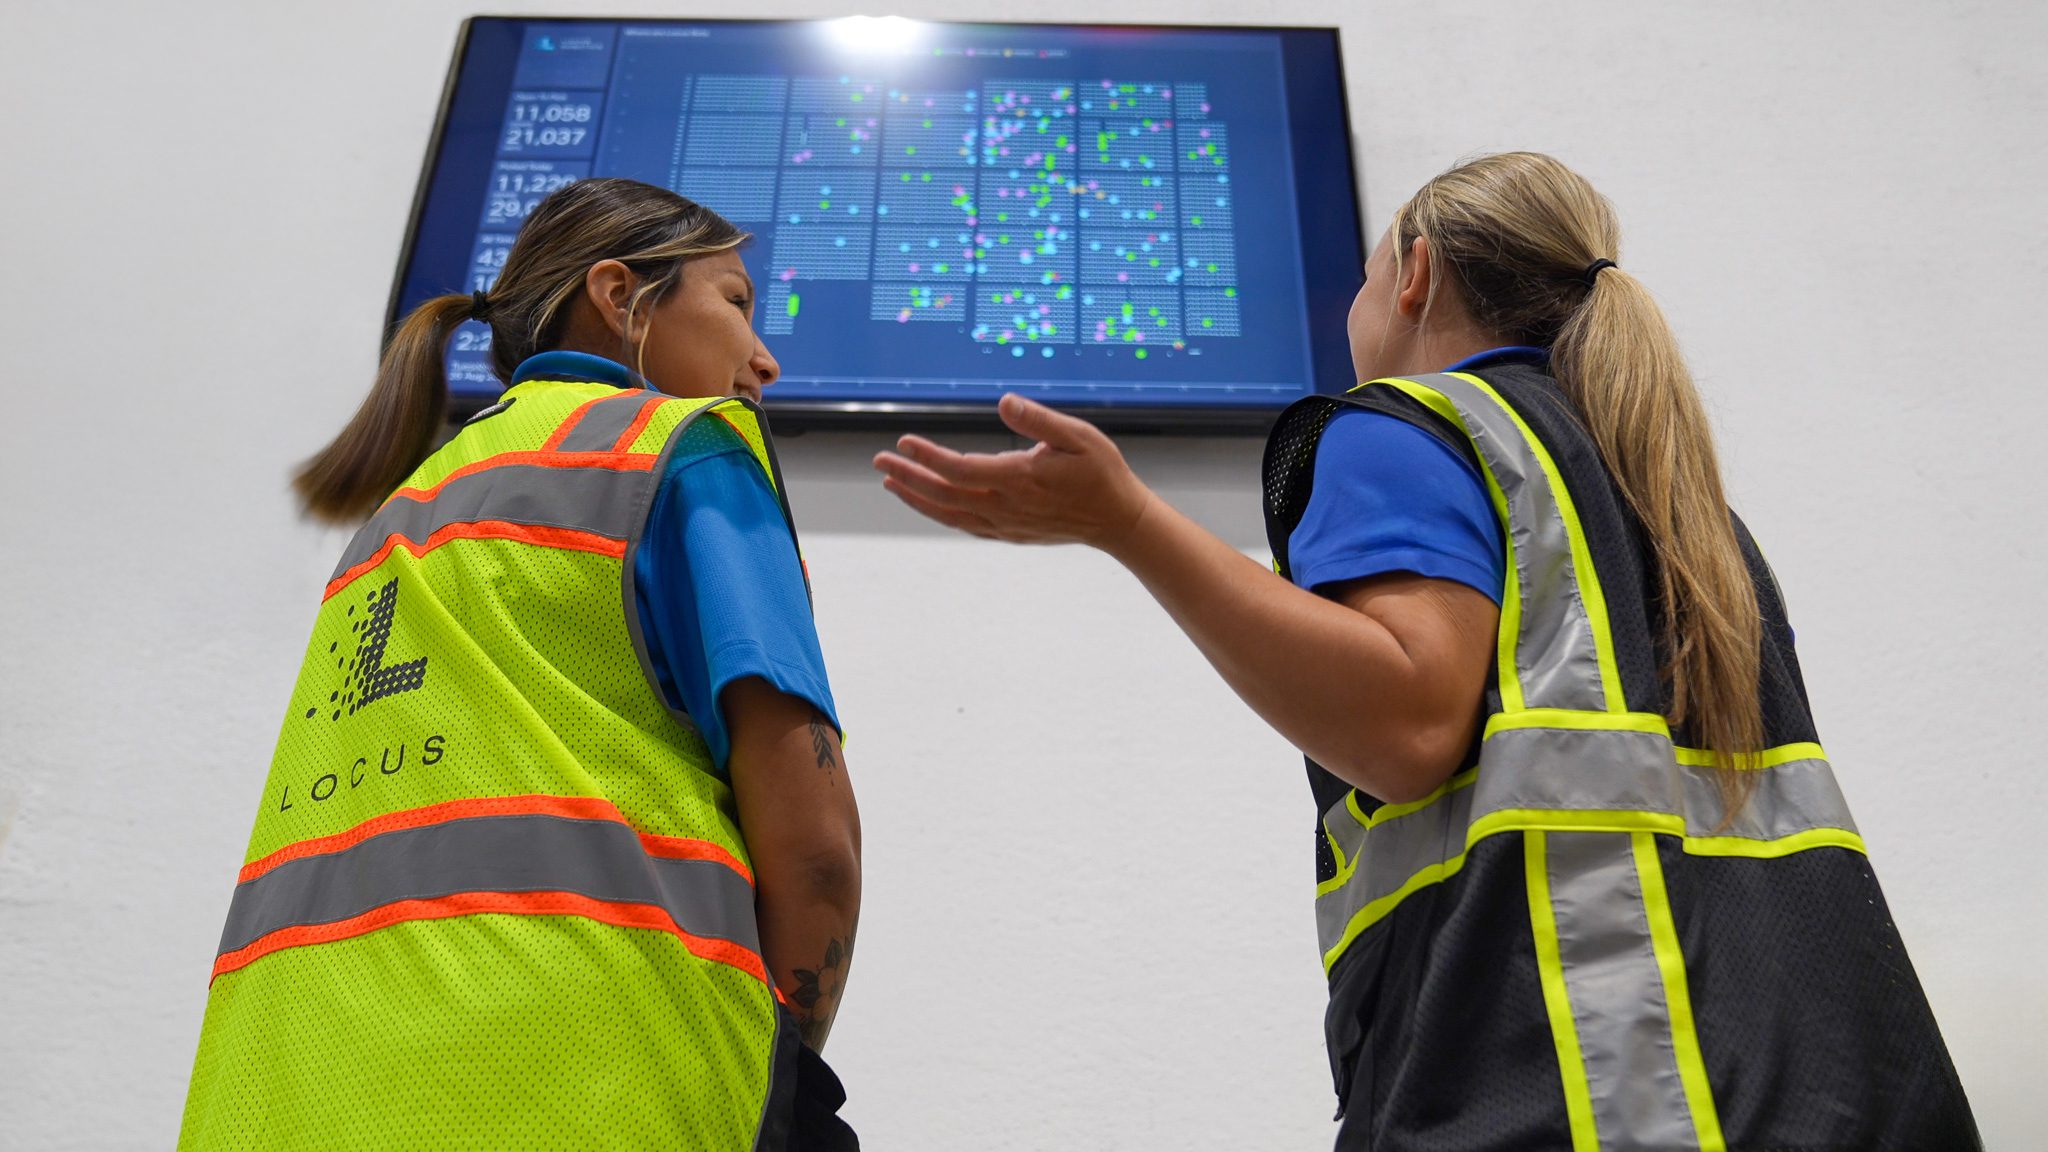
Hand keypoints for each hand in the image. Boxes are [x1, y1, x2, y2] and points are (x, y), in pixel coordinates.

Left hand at [872, 393, 1153, 549]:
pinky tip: (927, 503)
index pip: (960, 470)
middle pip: (944, 495)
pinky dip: (940, 514)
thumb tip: (1004, 401)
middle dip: (908, 478)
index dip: (928, 457)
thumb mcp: (1079, 437)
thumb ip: (1039, 420)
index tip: (903, 442)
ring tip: (891, 484)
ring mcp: (1006, 525)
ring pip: (949, 514)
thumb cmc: (1102, 473)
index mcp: (1020, 480)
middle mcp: (1007, 507)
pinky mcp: (1010, 534)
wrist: (1119, 521)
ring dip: (917, 498)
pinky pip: (965, 525)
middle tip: (879, 462)